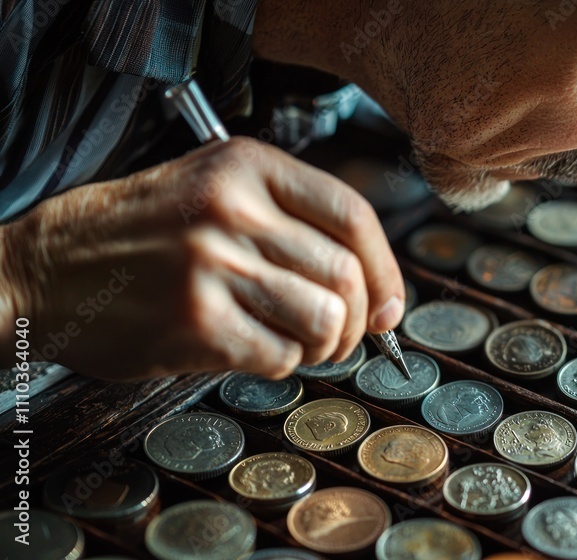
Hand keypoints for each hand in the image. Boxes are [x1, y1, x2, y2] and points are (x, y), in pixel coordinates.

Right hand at [0, 137, 403, 380]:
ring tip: (299, 343)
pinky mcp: (197, 322)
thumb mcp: (212, 188)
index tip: (389, 304)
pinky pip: (281, 356)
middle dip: (358, 321)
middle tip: (341, 336)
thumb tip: (372, 285)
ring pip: (324, 320)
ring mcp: (215, 266)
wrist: (45, 269)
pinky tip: (250, 349)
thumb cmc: (137, 234)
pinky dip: (280, 364)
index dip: (385, 269)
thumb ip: (289, 220)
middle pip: (346, 275)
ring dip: (324, 346)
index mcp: (246, 166)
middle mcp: (234, 209)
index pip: (353, 215)